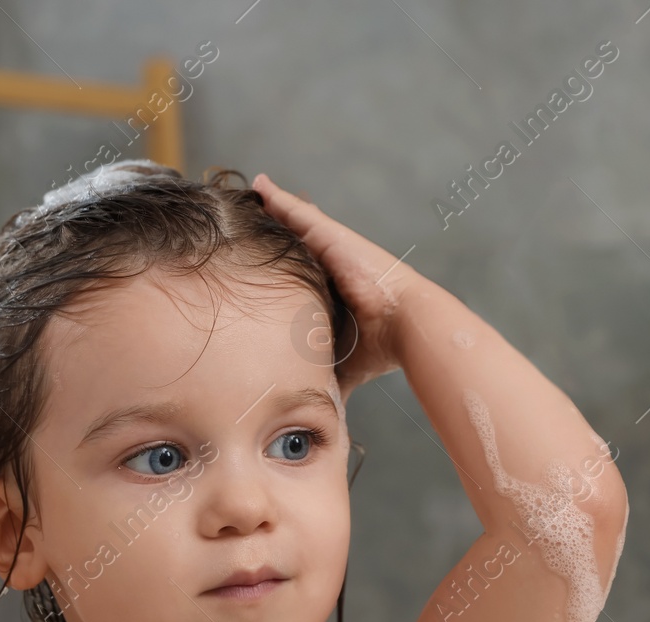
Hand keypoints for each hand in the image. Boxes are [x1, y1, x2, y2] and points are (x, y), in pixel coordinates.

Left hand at [252, 173, 420, 399]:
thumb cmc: (382, 346)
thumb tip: (318, 408)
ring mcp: (333, 247)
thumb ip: (325, 375)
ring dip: (272, 208)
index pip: (302, 273)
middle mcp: (333, 263)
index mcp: (335, 289)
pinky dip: (278, 199)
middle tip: (242, 218)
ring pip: (295, 222)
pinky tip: (259, 185)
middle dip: (273, 229)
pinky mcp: (332, 235)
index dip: (281, 267)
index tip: (258, 264)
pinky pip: (299, 212)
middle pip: (296, 242)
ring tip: (246, 193)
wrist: (407, 325)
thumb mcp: (344, 362)